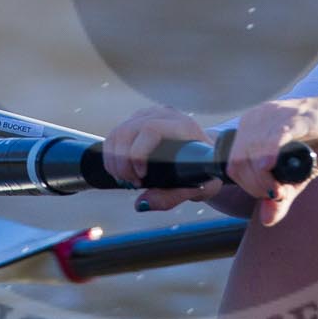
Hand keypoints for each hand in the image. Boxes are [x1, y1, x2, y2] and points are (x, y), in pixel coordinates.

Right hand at [102, 105, 223, 212]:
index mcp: (183, 126)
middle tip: (132, 184)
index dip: (138, 152)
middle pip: (128, 130)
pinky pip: (114, 136)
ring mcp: (148, 115)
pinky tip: (121, 172)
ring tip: (126, 180)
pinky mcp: (136, 121)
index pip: (151, 129)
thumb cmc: (206, 171)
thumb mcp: (199, 188)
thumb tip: (141, 203)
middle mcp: (164, 115)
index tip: (140, 176)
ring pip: (117, 133)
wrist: (206, 155)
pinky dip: (111, 157)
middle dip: (122, 162)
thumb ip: (173, 197)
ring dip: (114, 160)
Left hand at [227, 69, 317, 226]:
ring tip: (282, 188)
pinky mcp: (298, 115)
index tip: (270, 194)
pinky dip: (269, 152)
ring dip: (263, 178)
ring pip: (252, 151)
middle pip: (238, 161)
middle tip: (278, 194)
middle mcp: (258, 117)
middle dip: (255, 186)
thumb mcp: (299, 174)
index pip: (232, 164)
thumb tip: (267, 221)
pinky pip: (275, 134)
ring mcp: (276, 114)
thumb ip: (282, 195)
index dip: (248, 186)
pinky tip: (272, 166)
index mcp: (252, 127)